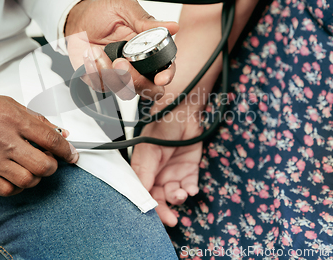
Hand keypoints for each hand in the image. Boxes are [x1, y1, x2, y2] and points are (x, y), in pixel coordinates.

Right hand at [0, 91, 77, 195]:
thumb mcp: (5, 102)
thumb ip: (34, 118)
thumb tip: (57, 131)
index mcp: (14, 119)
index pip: (52, 139)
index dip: (67, 150)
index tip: (72, 155)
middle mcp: (6, 141)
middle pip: (44, 165)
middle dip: (53, 166)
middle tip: (50, 161)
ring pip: (28, 180)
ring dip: (36, 177)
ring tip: (31, 167)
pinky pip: (7, 190)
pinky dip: (17, 187)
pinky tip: (15, 177)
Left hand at [64, 0, 178, 99]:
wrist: (78, 19)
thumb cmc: (102, 13)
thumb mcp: (125, 8)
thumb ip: (146, 21)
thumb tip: (173, 27)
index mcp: (149, 50)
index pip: (165, 70)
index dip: (166, 76)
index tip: (160, 77)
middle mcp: (137, 67)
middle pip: (148, 89)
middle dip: (136, 81)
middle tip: (120, 63)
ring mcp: (119, 76)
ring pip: (124, 90)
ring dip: (109, 73)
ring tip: (97, 51)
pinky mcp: (101, 80)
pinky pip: (101, 85)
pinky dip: (93, 70)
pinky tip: (90, 55)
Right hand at [131, 108, 201, 225]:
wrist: (183, 113)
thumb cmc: (161, 126)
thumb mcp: (147, 150)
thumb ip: (143, 173)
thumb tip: (140, 194)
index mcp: (143, 171)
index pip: (144, 193)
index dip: (148, 207)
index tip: (154, 218)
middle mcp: (158, 174)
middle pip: (160, 199)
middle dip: (165, 211)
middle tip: (171, 220)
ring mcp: (174, 172)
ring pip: (175, 194)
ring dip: (178, 198)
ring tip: (182, 193)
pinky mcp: (189, 170)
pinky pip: (190, 186)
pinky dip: (191, 190)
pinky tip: (192, 189)